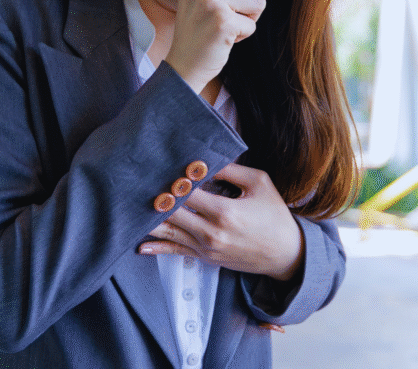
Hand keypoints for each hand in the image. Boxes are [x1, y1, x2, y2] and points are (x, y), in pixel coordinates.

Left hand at [139, 163, 304, 281]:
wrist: (286, 254)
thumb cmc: (275, 216)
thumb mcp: (260, 184)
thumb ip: (231, 170)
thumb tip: (205, 160)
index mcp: (224, 212)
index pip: (187, 192)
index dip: (173, 179)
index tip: (163, 167)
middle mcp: (211, 232)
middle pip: (172, 212)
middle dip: (156, 197)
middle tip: (138, 182)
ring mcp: (206, 248)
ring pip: (169, 232)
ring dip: (150, 220)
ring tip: (131, 207)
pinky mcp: (205, 258)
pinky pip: (175, 252)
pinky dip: (157, 247)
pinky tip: (140, 244)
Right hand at [165, 0, 269, 93]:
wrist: (184, 63)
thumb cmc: (205, 27)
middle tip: (235, 13)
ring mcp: (209, 1)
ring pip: (258, 0)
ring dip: (251, 16)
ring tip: (230, 24)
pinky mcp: (221, 22)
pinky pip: (253, 23)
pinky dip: (245, 33)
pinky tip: (226, 38)